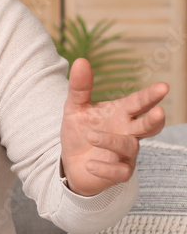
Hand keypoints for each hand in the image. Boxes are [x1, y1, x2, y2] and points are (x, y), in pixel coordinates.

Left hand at [60, 58, 167, 195]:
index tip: (163, 87)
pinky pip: (119, 172)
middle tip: (159, 112)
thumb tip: (80, 60)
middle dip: (154, 119)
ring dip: (111, 140)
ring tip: (91, 136)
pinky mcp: (119, 172)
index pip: (139, 102)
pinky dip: (105, 167)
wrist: (71, 162)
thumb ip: (80, 87)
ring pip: (130, 146)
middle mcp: (129, 132)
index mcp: (121, 113)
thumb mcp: (75, 107)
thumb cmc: (80, 131)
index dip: (150, 95)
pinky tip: (90, 163)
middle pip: (149, 126)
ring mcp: (126, 153)